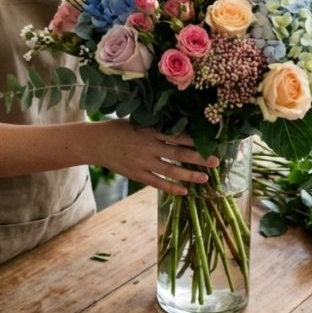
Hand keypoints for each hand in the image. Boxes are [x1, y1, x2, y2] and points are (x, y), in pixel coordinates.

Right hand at [89, 120, 218, 195]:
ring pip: (171, 171)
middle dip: (199, 158)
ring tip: (204, 179)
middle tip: (215, 162)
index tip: (211, 142)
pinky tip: (184, 191)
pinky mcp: (137, 174)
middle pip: (179, 153)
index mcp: (151, 131)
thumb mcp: (138, 121)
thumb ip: (156, 125)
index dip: (195, 140)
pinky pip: (157, 183)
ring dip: (189, 175)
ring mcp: (143, 162)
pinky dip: (171, 187)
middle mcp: (149, 147)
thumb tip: (177, 124)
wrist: (95, 142)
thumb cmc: (118, 128)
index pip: (178, 135)